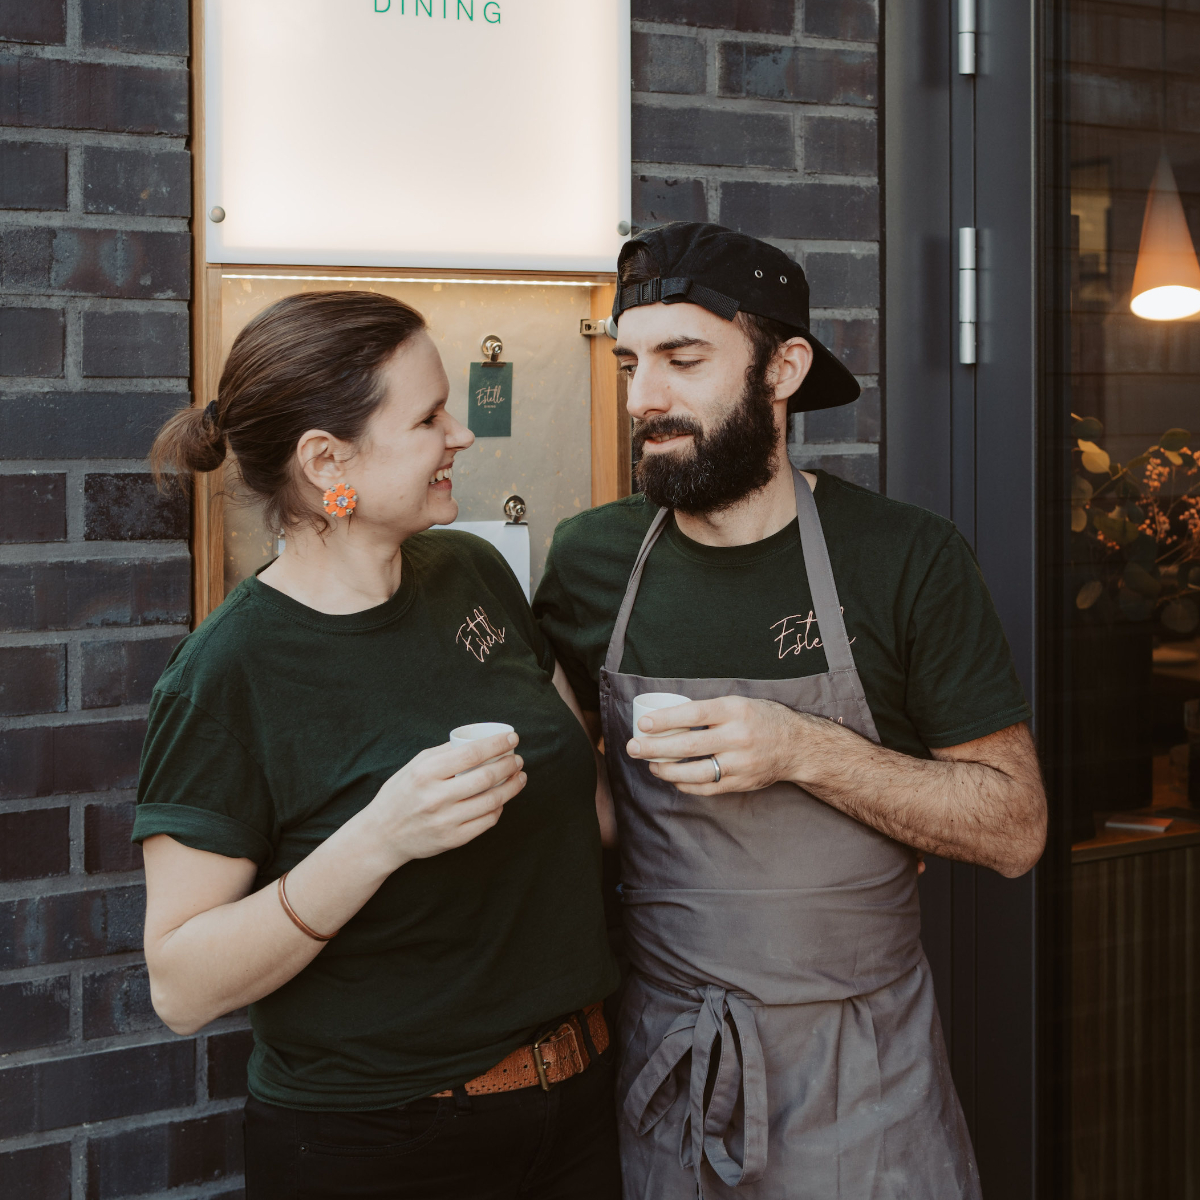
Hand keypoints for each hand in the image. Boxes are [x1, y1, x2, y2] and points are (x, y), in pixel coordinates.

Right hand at [366, 732, 526, 863]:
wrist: (382, 835)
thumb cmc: (401, 794)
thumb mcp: (414, 766)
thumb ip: (443, 753)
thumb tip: (476, 740)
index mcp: (425, 773)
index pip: (471, 754)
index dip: (497, 744)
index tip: (513, 739)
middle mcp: (435, 797)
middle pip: (485, 777)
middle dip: (509, 765)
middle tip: (518, 760)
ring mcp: (445, 820)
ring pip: (492, 801)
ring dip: (512, 787)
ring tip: (519, 777)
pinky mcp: (452, 839)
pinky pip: (486, 822)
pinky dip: (499, 808)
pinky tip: (503, 800)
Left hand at [626, 696, 814, 794]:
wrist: (797, 746)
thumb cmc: (761, 719)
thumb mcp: (738, 703)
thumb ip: (709, 710)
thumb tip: (668, 715)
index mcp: (735, 711)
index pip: (694, 713)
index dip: (666, 720)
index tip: (644, 724)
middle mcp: (737, 737)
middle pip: (689, 745)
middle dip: (656, 748)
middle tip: (633, 748)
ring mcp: (740, 763)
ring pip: (695, 772)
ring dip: (667, 770)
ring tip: (651, 765)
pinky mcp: (741, 783)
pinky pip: (706, 788)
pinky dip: (685, 784)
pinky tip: (673, 777)